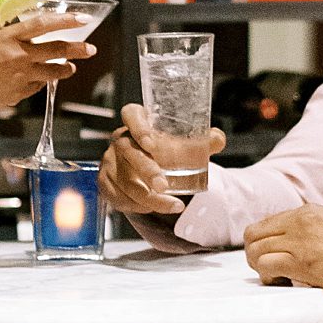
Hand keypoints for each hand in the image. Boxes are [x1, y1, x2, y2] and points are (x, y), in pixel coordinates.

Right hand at [0, 14, 97, 123]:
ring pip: (53, 72)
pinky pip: (36, 87)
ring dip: (65, 69)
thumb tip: (27, 43)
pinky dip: (39, 83)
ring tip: (70, 68)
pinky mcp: (19, 94)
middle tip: (90, 49)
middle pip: (57, 51)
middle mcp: (18, 56)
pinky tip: (36, 82)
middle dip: (78, 50)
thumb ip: (10, 42)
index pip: (44, 24)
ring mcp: (21, 77)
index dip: (66, 21)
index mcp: (8, 38)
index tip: (81, 19)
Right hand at [99, 103, 225, 216]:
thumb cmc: (164, 152)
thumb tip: (217, 139)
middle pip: (128, 152)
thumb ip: (203, 141)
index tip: (151, 142)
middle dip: (146, 170)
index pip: (131, 115)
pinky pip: (119, 196)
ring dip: (147, 197)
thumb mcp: (183, 144)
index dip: (138, 126)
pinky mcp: (105, 182)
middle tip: (163, 185)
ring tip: (172, 205)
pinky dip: (138, 206)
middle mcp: (120, 140)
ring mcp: (110, 162)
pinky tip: (153, 207)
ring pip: (125, 181)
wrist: (145, 171)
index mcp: (137, 122)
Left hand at [242, 205, 322, 299]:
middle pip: (253, 235)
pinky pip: (266, 265)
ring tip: (277, 278)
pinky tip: (282, 282)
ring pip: (255, 251)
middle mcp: (301, 221)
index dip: (262, 244)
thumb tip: (286, 247)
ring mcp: (300, 240)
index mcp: (307, 212)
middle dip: (254, 255)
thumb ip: (308, 231)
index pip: (264, 224)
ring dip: (260, 268)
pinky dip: (267, 277)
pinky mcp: (303, 262)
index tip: (272, 258)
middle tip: (269, 270)